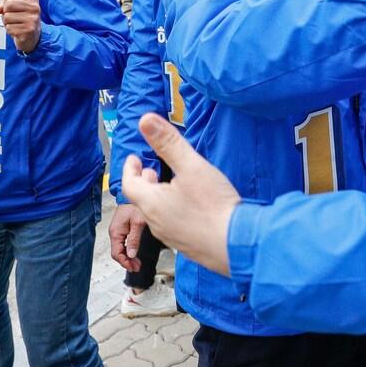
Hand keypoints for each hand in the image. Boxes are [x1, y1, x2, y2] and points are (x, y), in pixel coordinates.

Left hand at [0, 0, 41, 53]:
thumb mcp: (11, 8)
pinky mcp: (29, 30)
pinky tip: (17, 32)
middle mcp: (35, 8)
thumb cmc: (19, 20)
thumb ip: (1, 4)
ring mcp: (33, 19)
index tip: (11, 8)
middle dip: (5, 13)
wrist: (31, 38)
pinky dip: (10, 31)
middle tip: (13, 18)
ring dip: (7, 23)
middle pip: (8, 4)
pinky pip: (9, 28)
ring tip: (15, 25)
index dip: (6, 0)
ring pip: (7, 17)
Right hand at [108, 203, 147, 272]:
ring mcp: (117, 230)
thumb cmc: (135, 205)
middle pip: (117, 253)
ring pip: (120, 249)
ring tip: (136, 263)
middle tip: (137, 267)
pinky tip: (134, 254)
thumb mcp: (138, 223)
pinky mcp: (121, 228)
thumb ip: (134, 239)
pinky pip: (122, 243)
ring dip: (128, 257)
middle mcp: (114, 232)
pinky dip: (128, 250)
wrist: (133, 193)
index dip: (124, 262)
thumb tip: (131, 254)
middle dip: (127, 262)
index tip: (133, 267)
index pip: (116, 253)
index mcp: (116, 232)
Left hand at [123, 114, 241, 276]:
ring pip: (158, 214)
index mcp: (152, 203)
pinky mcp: (188, 245)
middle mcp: (157, 222)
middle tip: (151, 172)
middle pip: (143, 200)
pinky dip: (174, 211)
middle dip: (145, 183)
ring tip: (172, 187)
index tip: (134, 159)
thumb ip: (168, 143)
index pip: (129, 184)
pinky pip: (173, 225)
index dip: (129, 168)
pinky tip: (192, 207)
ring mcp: (172, 236)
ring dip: (160, 197)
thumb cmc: (214, 207)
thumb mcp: (191, 166)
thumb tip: (146, 120)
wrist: (236, 244)